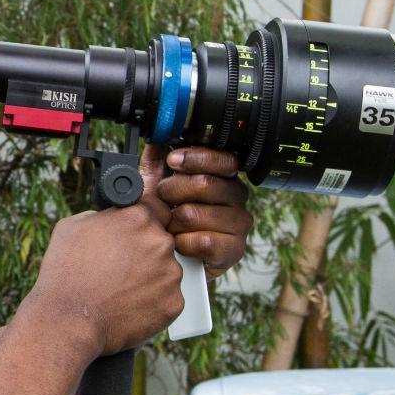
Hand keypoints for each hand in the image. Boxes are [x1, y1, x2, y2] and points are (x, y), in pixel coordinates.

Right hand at [28, 161, 184, 358]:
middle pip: (162, 241)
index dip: (144, 222)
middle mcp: (161, 242)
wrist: (69, 320)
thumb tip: (112, 218)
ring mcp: (171, 274)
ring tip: (120, 290)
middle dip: (145, 251)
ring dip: (150, 277)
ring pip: (167, 271)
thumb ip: (102, 216)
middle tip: (120, 267)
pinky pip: (168, 298)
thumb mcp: (72, 226)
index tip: (134, 234)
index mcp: (138, 217)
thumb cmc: (65, 272)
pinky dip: (152, 302)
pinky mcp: (174, 303)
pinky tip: (127, 305)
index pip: (157, 208)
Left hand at [151, 145, 253, 276]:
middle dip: (173, 191)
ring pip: (196, 214)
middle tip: (163, 200)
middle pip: (205, 184)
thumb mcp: (156, 186)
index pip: (222, 159)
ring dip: (173, 222)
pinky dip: (182, 243)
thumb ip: (156, 161)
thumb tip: (155, 137)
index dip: (196, 158)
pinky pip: (202, 240)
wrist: (170, 258)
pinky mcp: (234, 250)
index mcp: (223, 177)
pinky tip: (179, 244)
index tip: (172, 160)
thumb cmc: (167, 219)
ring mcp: (239, 224)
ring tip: (170, 226)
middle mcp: (236, 198)